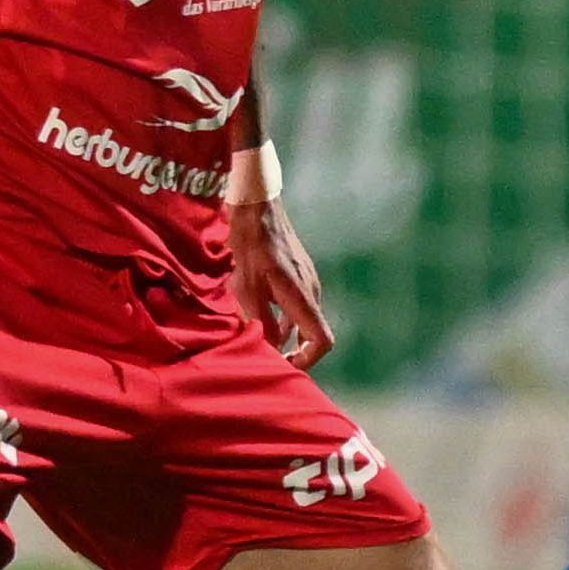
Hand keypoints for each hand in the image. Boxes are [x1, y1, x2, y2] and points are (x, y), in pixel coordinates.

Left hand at [229, 195, 334, 368]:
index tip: (284, 365)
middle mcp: (311, 289)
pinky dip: (282, 315)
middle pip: (313, 333)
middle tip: (266, 356)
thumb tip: (272, 350)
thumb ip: (261, 322)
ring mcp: (307, 278)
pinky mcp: (299, 270)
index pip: (322, 340)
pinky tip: (257, 310)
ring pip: (302, 318)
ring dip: (284, 332)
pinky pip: (297, 303)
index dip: (307, 360)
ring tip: (256, 333)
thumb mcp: (246, 287)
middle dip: (293, 350)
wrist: (255, 203)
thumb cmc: (248, 244)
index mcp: (302, 296)